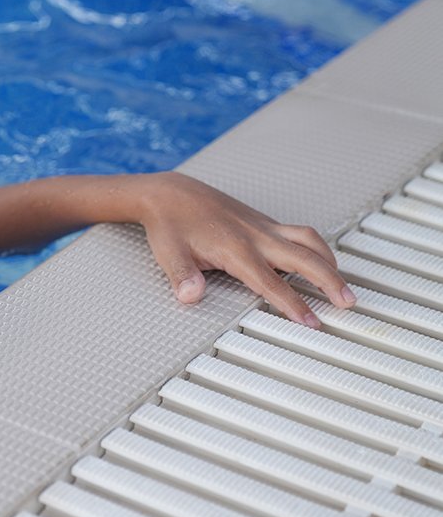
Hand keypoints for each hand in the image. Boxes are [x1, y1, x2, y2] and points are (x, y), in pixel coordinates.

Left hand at [137, 171, 353, 326]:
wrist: (170, 194)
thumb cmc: (170, 225)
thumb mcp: (169, 254)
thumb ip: (182, 277)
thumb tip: (190, 296)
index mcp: (236, 248)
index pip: (271, 283)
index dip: (293, 304)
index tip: (312, 323)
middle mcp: (256, 236)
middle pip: (305, 259)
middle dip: (330, 282)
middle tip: (348, 303)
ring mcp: (262, 226)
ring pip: (308, 240)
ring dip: (328, 261)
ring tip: (341, 284)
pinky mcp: (262, 221)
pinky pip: (299, 233)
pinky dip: (316, 247)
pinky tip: (319, 261)